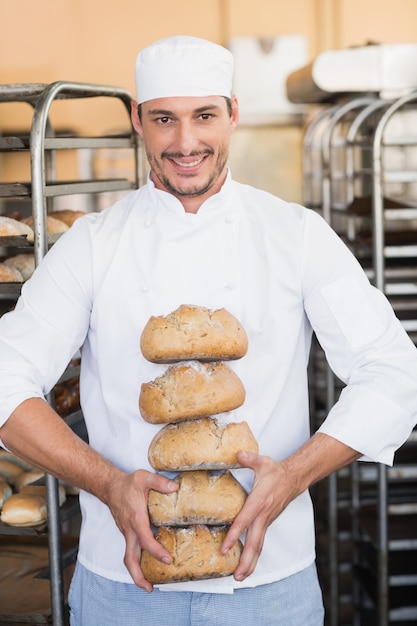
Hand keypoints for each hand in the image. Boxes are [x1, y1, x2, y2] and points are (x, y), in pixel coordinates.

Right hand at [104, 469, 177, 590]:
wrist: (110, 487)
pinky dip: (138, 560)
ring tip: (150, 584)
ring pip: (129, 557)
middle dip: (138, 576)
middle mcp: (130, 530)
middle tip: (150, 588)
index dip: (156, 552)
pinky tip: (149, 563)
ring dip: (137, 572)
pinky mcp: (127, 533)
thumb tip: (174, 487)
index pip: (145, 541)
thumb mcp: (143, 477)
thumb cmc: (127, 484)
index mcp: (136, 519)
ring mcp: (127, 533)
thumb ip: (159, 482)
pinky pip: (132, 550)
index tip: (168, 559)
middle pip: (130, 559)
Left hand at [221, 450, 297, 582]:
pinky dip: (254, 555)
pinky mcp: (267, 523)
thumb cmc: (275, 471)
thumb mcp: (262, 462)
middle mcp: (263, 515)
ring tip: (240, 577)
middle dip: (245, 561)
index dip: (234, 535)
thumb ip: (249, 458)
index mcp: (258, 502)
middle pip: (254, 543)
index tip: (224, 548)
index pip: (244, 521)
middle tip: (235, 576)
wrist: (293, 478)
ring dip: (250, 563)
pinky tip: (247, 564)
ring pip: (258, 546)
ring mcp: (266, 521)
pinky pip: (260, 541)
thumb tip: (238, 454)